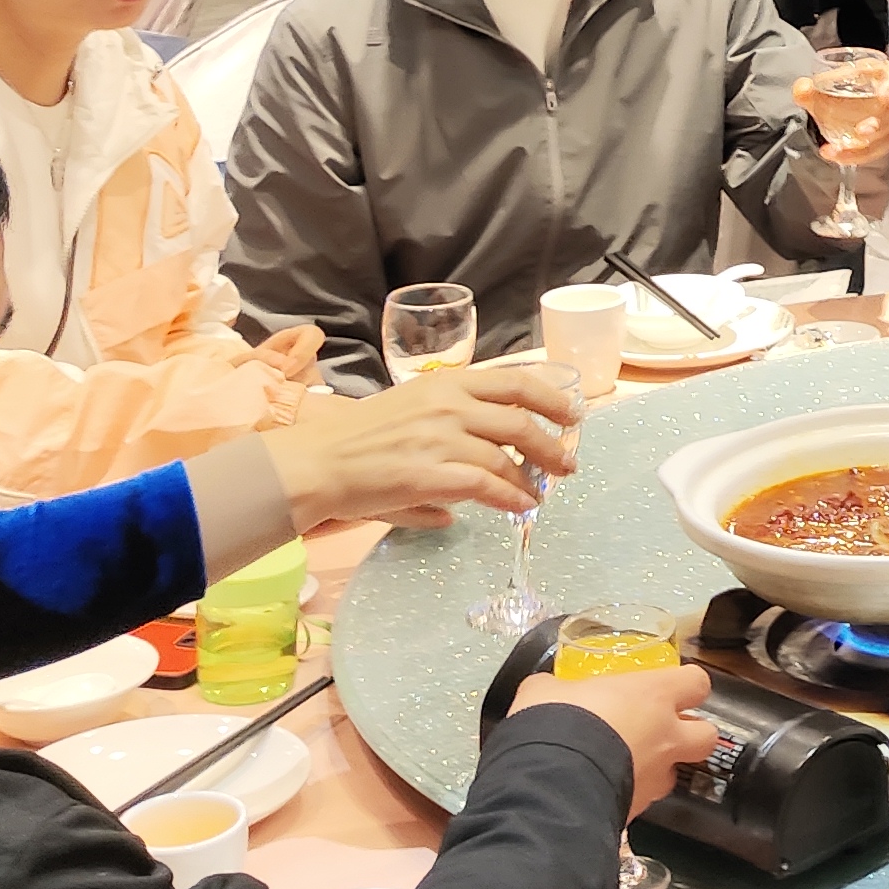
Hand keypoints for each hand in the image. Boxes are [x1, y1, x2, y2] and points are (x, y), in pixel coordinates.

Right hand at [261, 359, 578, 530]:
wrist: (316, 461)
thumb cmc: (356, 439)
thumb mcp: (408, 410)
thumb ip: (446, 430)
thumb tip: (469, 468)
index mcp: (445, 382)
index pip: (514, 382)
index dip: (551, 398)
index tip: (571, 414)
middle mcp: (449, 405)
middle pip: (520, 422)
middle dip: (551, 445)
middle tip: (566, 464)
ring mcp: (442, 439)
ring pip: (507, 459)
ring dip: (531, 480)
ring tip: (539, 494)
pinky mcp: (433, 475)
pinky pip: (488, 487)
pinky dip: (511, 498)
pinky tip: (520, 506)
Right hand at [511, 661, 719, 815]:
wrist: (547, 785)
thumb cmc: (556, 722)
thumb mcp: (547, 690)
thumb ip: (561, 687)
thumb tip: (550, 688)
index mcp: (654, 696)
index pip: (697, 683)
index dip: (686, 686)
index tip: (667, 689)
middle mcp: (666, 737)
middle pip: (707, 736)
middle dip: (691, 735)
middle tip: (661, 733)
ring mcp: (655, 778)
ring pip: (674, 774)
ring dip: (657, 770)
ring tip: (626, 767)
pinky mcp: (637, 812)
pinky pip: (642, 801)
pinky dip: (628, 796)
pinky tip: (601, 793)